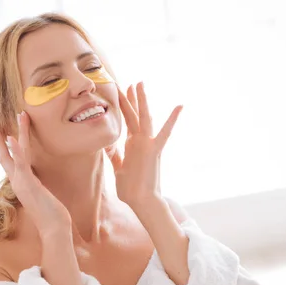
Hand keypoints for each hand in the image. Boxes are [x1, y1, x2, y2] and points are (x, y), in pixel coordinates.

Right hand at [0, 112, 70, 236]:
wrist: (53, 229)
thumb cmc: (51, 216)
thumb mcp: (42, 197)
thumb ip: (36, 188)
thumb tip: (37, 183)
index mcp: (21, 183)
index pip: (9, 160)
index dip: (4, 146)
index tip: (1, 131)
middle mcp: (18, 181)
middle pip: (4, 154)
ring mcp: (22, 182)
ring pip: (14, 153)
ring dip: (16, 133)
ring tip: (19, 115)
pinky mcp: (28, 184)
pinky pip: (21, 164)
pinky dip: (16, 150)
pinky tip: (12, 137)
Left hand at [107, 82, 182, 208]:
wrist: (142, 200)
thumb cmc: (131, 188)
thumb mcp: (118, 168)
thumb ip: (114, 155)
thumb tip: (106, 145)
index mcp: (132, 145)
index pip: (128, 121)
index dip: (125, 107)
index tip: (122, 92)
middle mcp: (140, 142)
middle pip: (135, 115)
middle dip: (132, 98)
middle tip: (130, 82)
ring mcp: (147, 145)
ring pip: (143, 118)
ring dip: (141, 101)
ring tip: (139, 84)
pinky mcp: (154, 151)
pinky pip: (164, 133)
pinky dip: (172, 120)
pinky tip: (179, 107)